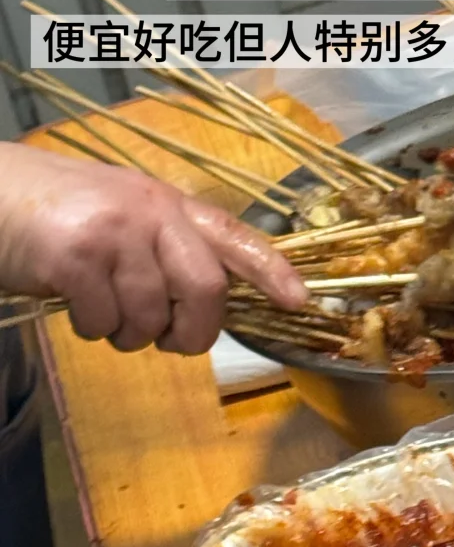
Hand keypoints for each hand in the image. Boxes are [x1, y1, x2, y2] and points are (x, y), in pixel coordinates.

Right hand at [0, 145, 307, 353]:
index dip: (272, 271)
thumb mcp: (125, 216)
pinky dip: (92, 329)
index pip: (235, 236)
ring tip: (106, 315)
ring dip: (130, 335)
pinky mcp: (77, 256)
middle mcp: (150, 212)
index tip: (300, 301)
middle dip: (195, 331)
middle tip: (172, 342)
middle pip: (206, 289)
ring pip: (151, 316)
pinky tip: (75, 306)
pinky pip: (104, 321)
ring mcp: (114, 232)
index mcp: (169, 204)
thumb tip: (208, 307)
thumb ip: (168, 249)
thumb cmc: (60, 215)